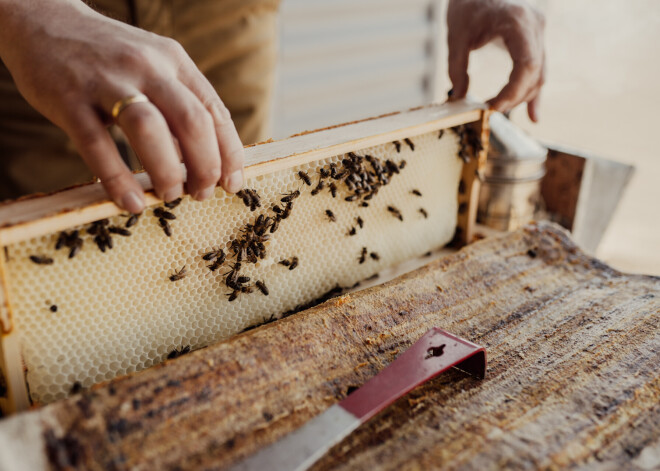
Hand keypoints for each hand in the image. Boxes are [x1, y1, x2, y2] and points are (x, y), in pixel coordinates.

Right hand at [0, 0, 244, 212]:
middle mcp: (147, 67)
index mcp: (174, 60)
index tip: (232, 185)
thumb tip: (206, 158)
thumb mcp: (155, 65)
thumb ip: (180, 104)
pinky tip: (131, 202)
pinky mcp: (69, 98)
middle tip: (201, 194)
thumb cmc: (110, 58)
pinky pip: (96, 145)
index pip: (215, 112)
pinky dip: (117, 179)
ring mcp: (107, 81)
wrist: (43, 20)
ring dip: (168, 172)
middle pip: (192, 121)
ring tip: (169, 196)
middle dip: (205, 167)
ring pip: (150, 130)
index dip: (229, 154)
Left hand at [447, 0, 545, 121]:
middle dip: (513, 97)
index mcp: (518, 21)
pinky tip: (532, 116)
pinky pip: (537, 69)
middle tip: (489, 112)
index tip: (492, 108)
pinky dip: (531, 92)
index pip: (526, 65)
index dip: (513, 92)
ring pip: (538, 74)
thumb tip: (458, 98)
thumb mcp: (456, 34)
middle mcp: (534, 26)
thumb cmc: (467, 1)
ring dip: (520, 96)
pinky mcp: (533, 38)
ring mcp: (537, 31)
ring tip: (496, 111)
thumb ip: (456, 67)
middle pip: (534, 73)